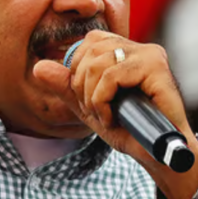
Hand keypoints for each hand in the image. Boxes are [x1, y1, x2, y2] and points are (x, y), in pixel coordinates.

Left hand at [32, 30, 195, 167]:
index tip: (89, 101)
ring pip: (99, 64)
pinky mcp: (157, 68)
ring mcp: (150, 56)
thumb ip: (66, 86)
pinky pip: (112, 76)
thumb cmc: (129, 130)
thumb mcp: (89, 106)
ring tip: (104, 116)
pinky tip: (111, 118)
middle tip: (95, 111)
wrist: (159, 156)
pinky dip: (103, 101)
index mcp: (127, 51)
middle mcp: (141, 48)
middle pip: (90, 51)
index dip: (79, 72)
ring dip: (92, 97)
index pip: (89, 42)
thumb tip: (39, 67)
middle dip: (82, 86)